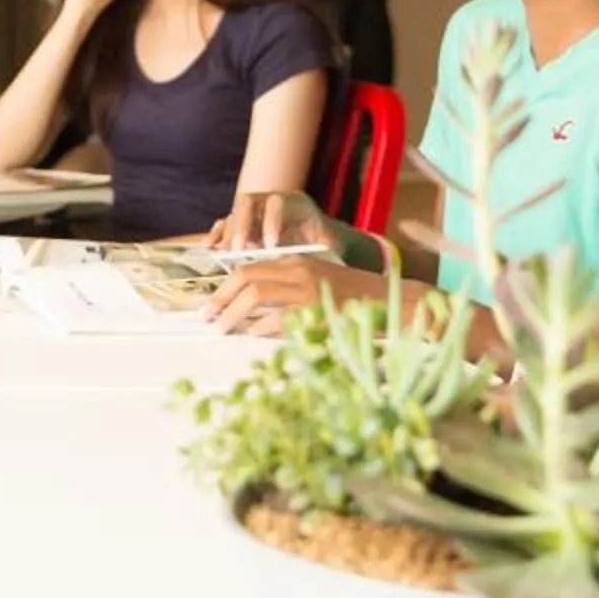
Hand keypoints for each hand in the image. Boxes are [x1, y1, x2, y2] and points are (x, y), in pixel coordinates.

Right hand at [204, 191, 317, 252]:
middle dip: (242, 225)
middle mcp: (271, 201)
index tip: (271, 247)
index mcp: (295, 202)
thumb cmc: (326, 242)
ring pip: (235, 214)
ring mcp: (255, 212)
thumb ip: (327, 248)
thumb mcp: (332, 243)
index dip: (271, 222)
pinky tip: (210, 248)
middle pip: (248, 202)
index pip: (277, 203)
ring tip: (223, 254)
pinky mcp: (244, 225)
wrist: (320, 240)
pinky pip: (226, 224)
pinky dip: (217, 235)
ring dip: (228, 234)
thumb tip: (320, 259)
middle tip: (239, 249)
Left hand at [204, 255, 378, 335]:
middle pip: (245, 276)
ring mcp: (307, 288)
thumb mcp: (317, 284)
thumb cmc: (353, 300)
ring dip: (232, 312)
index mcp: (296, 262)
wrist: (391, 300)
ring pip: (255, 294)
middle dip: (220, 298)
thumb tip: (251, 314)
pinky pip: (277, 316)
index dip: (224, 286)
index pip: (249, 268)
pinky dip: (259, 326)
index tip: (211, 303)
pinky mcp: (316, 308)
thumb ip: (287, 291)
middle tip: (206, 318)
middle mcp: (298, 270)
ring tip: (220, 329)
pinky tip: (250, 335)